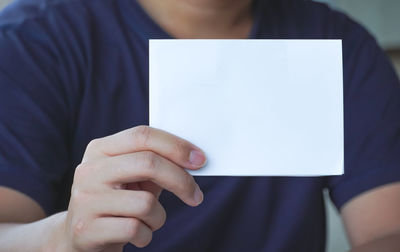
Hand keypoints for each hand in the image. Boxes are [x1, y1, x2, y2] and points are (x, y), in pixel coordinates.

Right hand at [55, 126, 205, 251]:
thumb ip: (156, 164)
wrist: (80, 238)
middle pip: (148, 163)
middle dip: (181, 180)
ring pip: (145, 203)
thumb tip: (194, 159)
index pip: (143, 135)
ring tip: (147, 221)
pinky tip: (136, 235)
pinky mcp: (86, 229)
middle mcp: (89, 170)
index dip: (176, 146)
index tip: (200, 160)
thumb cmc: (118, 202)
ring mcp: (85, 200)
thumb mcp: (133, 178)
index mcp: (100, 149)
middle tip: (196, 196)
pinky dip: (146, 235)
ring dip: (158, 217)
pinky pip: (135, 229)